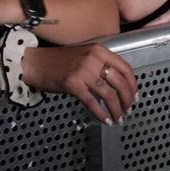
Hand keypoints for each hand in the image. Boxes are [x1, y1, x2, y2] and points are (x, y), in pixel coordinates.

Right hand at [22, 44, 136, 123]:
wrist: (34, 63)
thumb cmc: (58, 61)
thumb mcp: (83, 55)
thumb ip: (100, 64)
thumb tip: (117, 84)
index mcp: (99, 50)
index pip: (125, 68)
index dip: (133, 85)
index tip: (135, 96)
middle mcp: (93, 59)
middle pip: (120, 83)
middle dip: (127, 100)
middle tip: (128, 110)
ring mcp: (83, 71)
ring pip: (108, 95)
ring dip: (116, 109)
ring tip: (118, 118)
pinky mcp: (73, 84)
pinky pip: (93, 102)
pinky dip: (101, 114)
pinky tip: (105, 120)